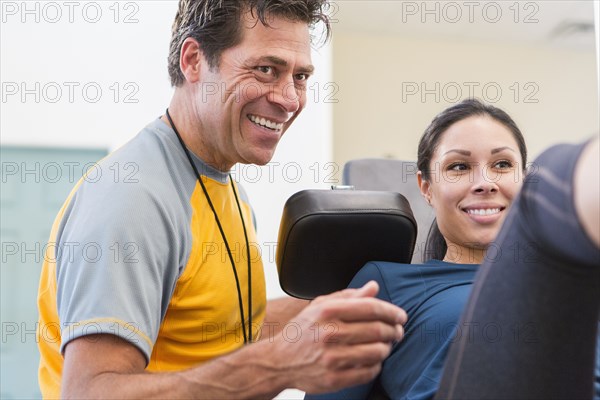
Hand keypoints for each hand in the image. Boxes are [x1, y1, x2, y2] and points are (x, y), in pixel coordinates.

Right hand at [274, 281, 406, 393]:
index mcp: (328, 311)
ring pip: (377, 352)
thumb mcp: (320, 306)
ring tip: (385, 345)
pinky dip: (376, 365)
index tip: (401, 315)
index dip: (391, 311)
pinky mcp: (334, 378)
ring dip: (387, 348)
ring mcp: (332, 357)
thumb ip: (349, 296)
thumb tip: (373, 287)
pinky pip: (369, 371)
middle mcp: (330, 333)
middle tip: (397, 331)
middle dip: (394, 330)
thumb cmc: (302, 331)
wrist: (278, 361)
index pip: (371, 308)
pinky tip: (372, 360)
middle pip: (377, 330)